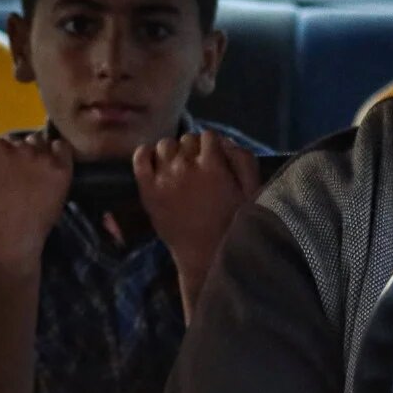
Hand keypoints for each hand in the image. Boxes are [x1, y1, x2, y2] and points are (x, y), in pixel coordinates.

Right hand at [0, 132, 72, 266]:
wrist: (8, 243)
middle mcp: (19, 148)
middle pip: (15, 141)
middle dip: (11, 156)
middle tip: (10, 181)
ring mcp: (43, 159)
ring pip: (37, 143)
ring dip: (32, 153)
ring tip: (28, 177)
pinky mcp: (62, 171)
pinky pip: (62, 148)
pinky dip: (56, 152)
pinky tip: (48, 168)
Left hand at [134, 131, 262, 276]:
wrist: (206, 256)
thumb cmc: (233, 225)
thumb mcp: (251, 190)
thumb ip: (243, 159)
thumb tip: (224, 140)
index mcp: (213, 165)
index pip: (209, 136)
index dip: (213, 147)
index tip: (214, 160)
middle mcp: (186, 167)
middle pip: (187, 140)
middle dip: (194, 151)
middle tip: (198, 169)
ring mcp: (164, 178)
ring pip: (165, 145)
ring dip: (173, 152)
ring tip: (179, 168)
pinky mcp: (148, 191)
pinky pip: (140, 158)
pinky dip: (146, 153)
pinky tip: (156, 162)